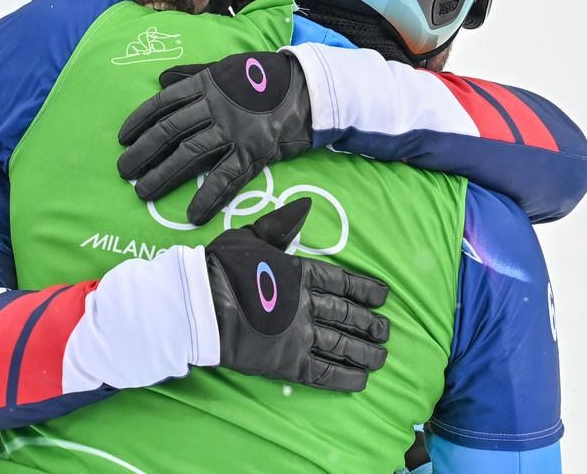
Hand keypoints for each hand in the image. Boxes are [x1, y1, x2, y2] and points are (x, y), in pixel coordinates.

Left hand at [118, 51, 312, 224]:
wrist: (307, 90)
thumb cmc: (264, 78)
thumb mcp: (226, 68)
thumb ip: (193, 74)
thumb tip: (161, 79)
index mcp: (206, 85)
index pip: (163, 104)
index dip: (139, 121)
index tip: (122, 138)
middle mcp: (215, 107)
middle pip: (169, 131)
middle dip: (142, 153)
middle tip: (123, 171)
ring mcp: (233, 131)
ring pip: (189, 155)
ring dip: (162, 176)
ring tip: (142, 192)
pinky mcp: (253, 152)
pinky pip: (226, 178)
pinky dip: (208, 197)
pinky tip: (191, 213)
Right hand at [205, 198, 388, 391]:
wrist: (201, 304)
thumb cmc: (221, 267)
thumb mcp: (251, 236)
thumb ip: (280, 225)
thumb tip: (305, 204)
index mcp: (300, 273)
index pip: (342, 281)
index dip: (365, 289)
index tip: (383, 296)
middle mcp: (307, 305)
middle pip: (347, 315)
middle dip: (369, 324)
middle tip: (385, 332)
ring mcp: (300, 336)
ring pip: (342, 346)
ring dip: (364, 353)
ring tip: (380, 358)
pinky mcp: (288, 363)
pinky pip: (323, 373)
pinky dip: (343, 378)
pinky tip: (360, 382)